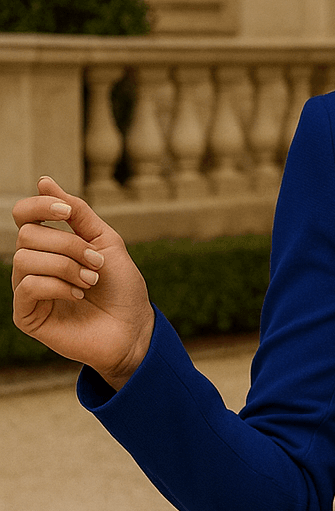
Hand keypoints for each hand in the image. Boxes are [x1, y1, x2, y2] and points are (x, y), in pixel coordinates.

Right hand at [11, 177, 153, 388]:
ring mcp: (27, 291)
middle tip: (96, 263)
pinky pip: (28, 286)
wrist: (134, 329)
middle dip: (68, 244)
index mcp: (49, 245)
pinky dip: (57, 286)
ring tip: (90, 281)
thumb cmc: (122, 288)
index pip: (23, 215)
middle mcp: (33, 265)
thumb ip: (77, 212)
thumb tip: (43, 181)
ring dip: (66, 266)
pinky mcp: (26, 315)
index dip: (39, 206)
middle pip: (27, 235)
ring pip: (24, 259)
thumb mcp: (105, 241)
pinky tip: (78, 296)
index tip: (66, 213)